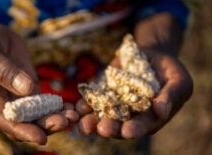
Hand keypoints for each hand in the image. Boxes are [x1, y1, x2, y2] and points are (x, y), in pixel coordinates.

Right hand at [0, 18, 78, 143]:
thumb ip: (3, 70)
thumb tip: (27, 89)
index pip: (3, 120)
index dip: (22, 131)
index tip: (41, 137)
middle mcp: (2, 102)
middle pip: (24, 122)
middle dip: (44, 125)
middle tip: (65, 122)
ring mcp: (17, 96)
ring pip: (37, 114)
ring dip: (54, 118)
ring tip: (74, 116)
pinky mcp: (29, 87)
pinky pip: (44, 102)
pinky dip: (57, 107)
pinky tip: (71, 107)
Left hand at [76, 50, 192, 138]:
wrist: (149, 55)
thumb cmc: (168, 70)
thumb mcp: (178, 80)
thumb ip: (172, 95)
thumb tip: (161, 110)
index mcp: (150, 118)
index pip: (143, 126)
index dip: (135, 129)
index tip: (128, 131)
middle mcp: (130, 116)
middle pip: (118, 126)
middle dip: (110, 128)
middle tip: (103, 128)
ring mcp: (114, 106)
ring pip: (101, 117)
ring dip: (92, 122)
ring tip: (83, 124)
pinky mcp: (102, 95)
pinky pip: (90, 103)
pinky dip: (82, 106)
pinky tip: (76, 108)